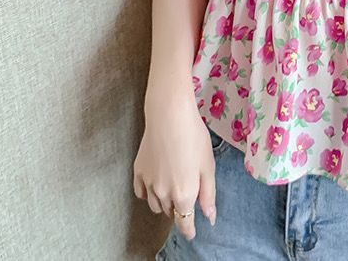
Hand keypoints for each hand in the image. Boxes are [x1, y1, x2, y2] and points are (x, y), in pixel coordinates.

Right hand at [133, 97, 216, 240]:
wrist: (170, 116)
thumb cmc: (194, 137)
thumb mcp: (208, 166)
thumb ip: (208, 194)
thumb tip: (209, 217)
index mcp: (184, 194)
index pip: (184, 223)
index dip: (189, 230)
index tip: (192, 232)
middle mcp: (163, 193)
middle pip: (170, 212)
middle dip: (179, 209)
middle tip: (187, 193)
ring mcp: (147, 183)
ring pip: (155, 204)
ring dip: (164, 202)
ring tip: (173, 185)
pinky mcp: (137, 171)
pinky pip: (141, 192)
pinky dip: (148, 192)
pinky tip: (156, 181)